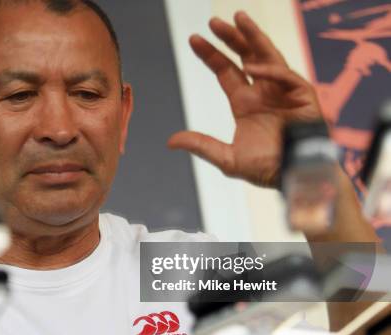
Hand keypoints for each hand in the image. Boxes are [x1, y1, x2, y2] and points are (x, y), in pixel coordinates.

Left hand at [168, 11, 322, 187]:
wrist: (293, 178)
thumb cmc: (265, 170)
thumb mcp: (228, 159)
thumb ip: (201, 146)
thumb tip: (171, 141)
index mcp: (246, 103)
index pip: (225, 71)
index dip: (211, 55)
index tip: (193, 39)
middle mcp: (263, 92)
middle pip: (245, 57)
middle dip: (231, 39)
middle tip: (214, 23)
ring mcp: (283, 91)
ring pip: (267, 56)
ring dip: (253, 37)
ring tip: (238, 18)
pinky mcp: (303, 95)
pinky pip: (285, 76)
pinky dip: (269, 70)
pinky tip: (251, 67)